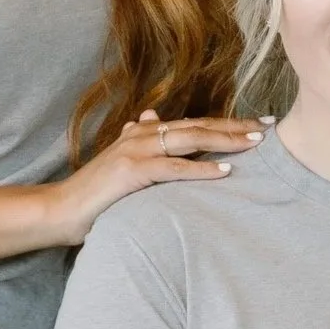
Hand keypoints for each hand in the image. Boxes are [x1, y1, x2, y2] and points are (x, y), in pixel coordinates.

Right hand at [54, 109, 267, 244]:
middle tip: (267, 126)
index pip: (194, 123)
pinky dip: (201, 169)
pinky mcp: (132, 171)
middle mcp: (142, 134)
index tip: (257, 123)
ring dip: (226, 140)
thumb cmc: (95, 194)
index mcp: (143, 132)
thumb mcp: (120, 163)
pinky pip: (174, 168)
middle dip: (236, 126)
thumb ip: (139, 141)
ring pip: (191, 140)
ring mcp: (137, 150)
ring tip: (255, 143)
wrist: (61, 209)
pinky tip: (225, 171)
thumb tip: (152, 119)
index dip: (226, 122)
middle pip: (199, 126)